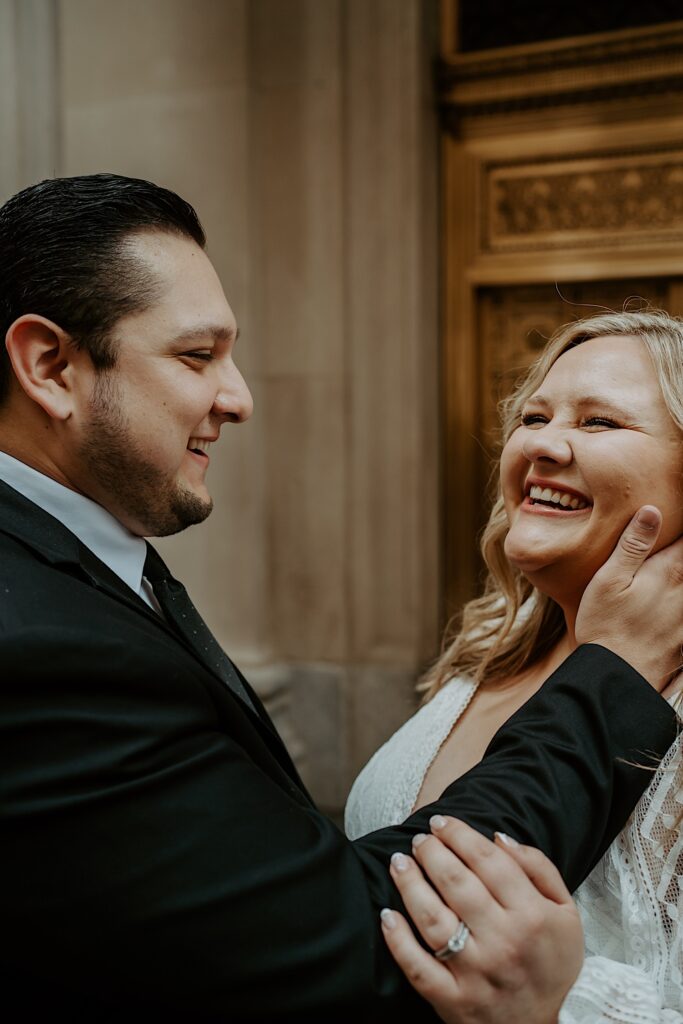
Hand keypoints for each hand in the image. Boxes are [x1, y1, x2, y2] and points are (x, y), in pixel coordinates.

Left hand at [380, 817, 581, 1023]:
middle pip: (456, 882)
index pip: (487, 860)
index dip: (459, 835)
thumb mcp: (565, 911)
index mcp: (531, 915)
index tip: (441, 822)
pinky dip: (398, 940)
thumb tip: (498, 837)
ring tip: (399, 862)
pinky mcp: (453, 1001)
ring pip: (432, 918)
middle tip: (419, 839)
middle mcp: (503, 941)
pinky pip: (418, 968)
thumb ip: (537, 867)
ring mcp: (475, 973)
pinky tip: (386, 915)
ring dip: (409, 884)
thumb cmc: (554, 963)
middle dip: (431, 851)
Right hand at [575, 506, 682, 690]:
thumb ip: (633, 545)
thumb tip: (651, 511)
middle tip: (665, 556)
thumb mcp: (609, 580)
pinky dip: (678, 604)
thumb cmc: (605, 625)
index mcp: (668, 572)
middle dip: (678, 554)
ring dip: (680, 577)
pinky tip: (669, 604)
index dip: (678, 526)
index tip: (674, 513)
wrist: (616, 677)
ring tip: (663, 579)